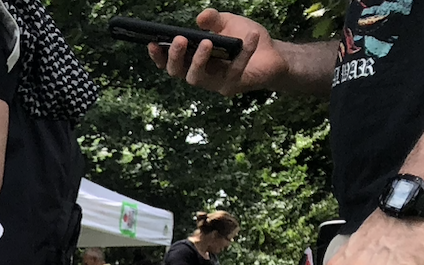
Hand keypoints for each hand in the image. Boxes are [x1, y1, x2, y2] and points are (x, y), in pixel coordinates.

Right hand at [149, 10, 281, 94]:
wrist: (271, 54)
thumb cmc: (244, 39)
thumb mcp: (227, 23)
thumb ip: (214, 19)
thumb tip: (200, 18)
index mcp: (192, 60)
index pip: (169, 61)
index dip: (158, 56)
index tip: (152, 43)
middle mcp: (199, 74)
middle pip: (177, 72)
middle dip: (175, 57)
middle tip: (179, 40)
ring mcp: (213, 83)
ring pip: (196, 78)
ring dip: (198, 60)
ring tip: (207, 42)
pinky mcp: (231, 86)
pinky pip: (234, 69)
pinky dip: (244, 52)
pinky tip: (251, 35)